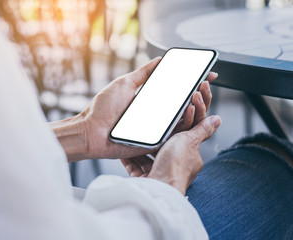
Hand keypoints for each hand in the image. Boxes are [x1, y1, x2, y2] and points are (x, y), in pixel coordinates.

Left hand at [81, 58, 216, 159]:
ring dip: (196, 105)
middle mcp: (157, 114)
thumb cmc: (103, 108)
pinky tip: (188, 107)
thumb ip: (143, 74)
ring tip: (199, 91)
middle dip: (201, 93)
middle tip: (205, 81)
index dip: (193, 83)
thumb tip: (159, 60)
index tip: (206, 73)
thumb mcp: (125, 84)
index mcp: (152, 101)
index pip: (178, 92)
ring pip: (185, 118)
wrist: (91, 130)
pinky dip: (185, 119)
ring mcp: (158, 127)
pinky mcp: (156, 140)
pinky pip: (175, 131)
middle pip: (186, 105)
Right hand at [121, 116, 220, 194]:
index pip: (182, 140)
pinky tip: (123, 150)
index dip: (174, 129)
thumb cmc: (176, 165)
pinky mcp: (147, 180)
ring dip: (139, 149)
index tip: (164, 120)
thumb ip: (201, 129)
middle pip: (162, 149)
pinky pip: (136, 168)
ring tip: (130, 136)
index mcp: (189, 157)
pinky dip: (129, 159)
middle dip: (152, 140)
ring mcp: (160, 174)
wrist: (160, 186)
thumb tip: (217, 119)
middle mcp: (175, 167)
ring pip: (147, 158)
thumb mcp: (191, 140)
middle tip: (143, 127)